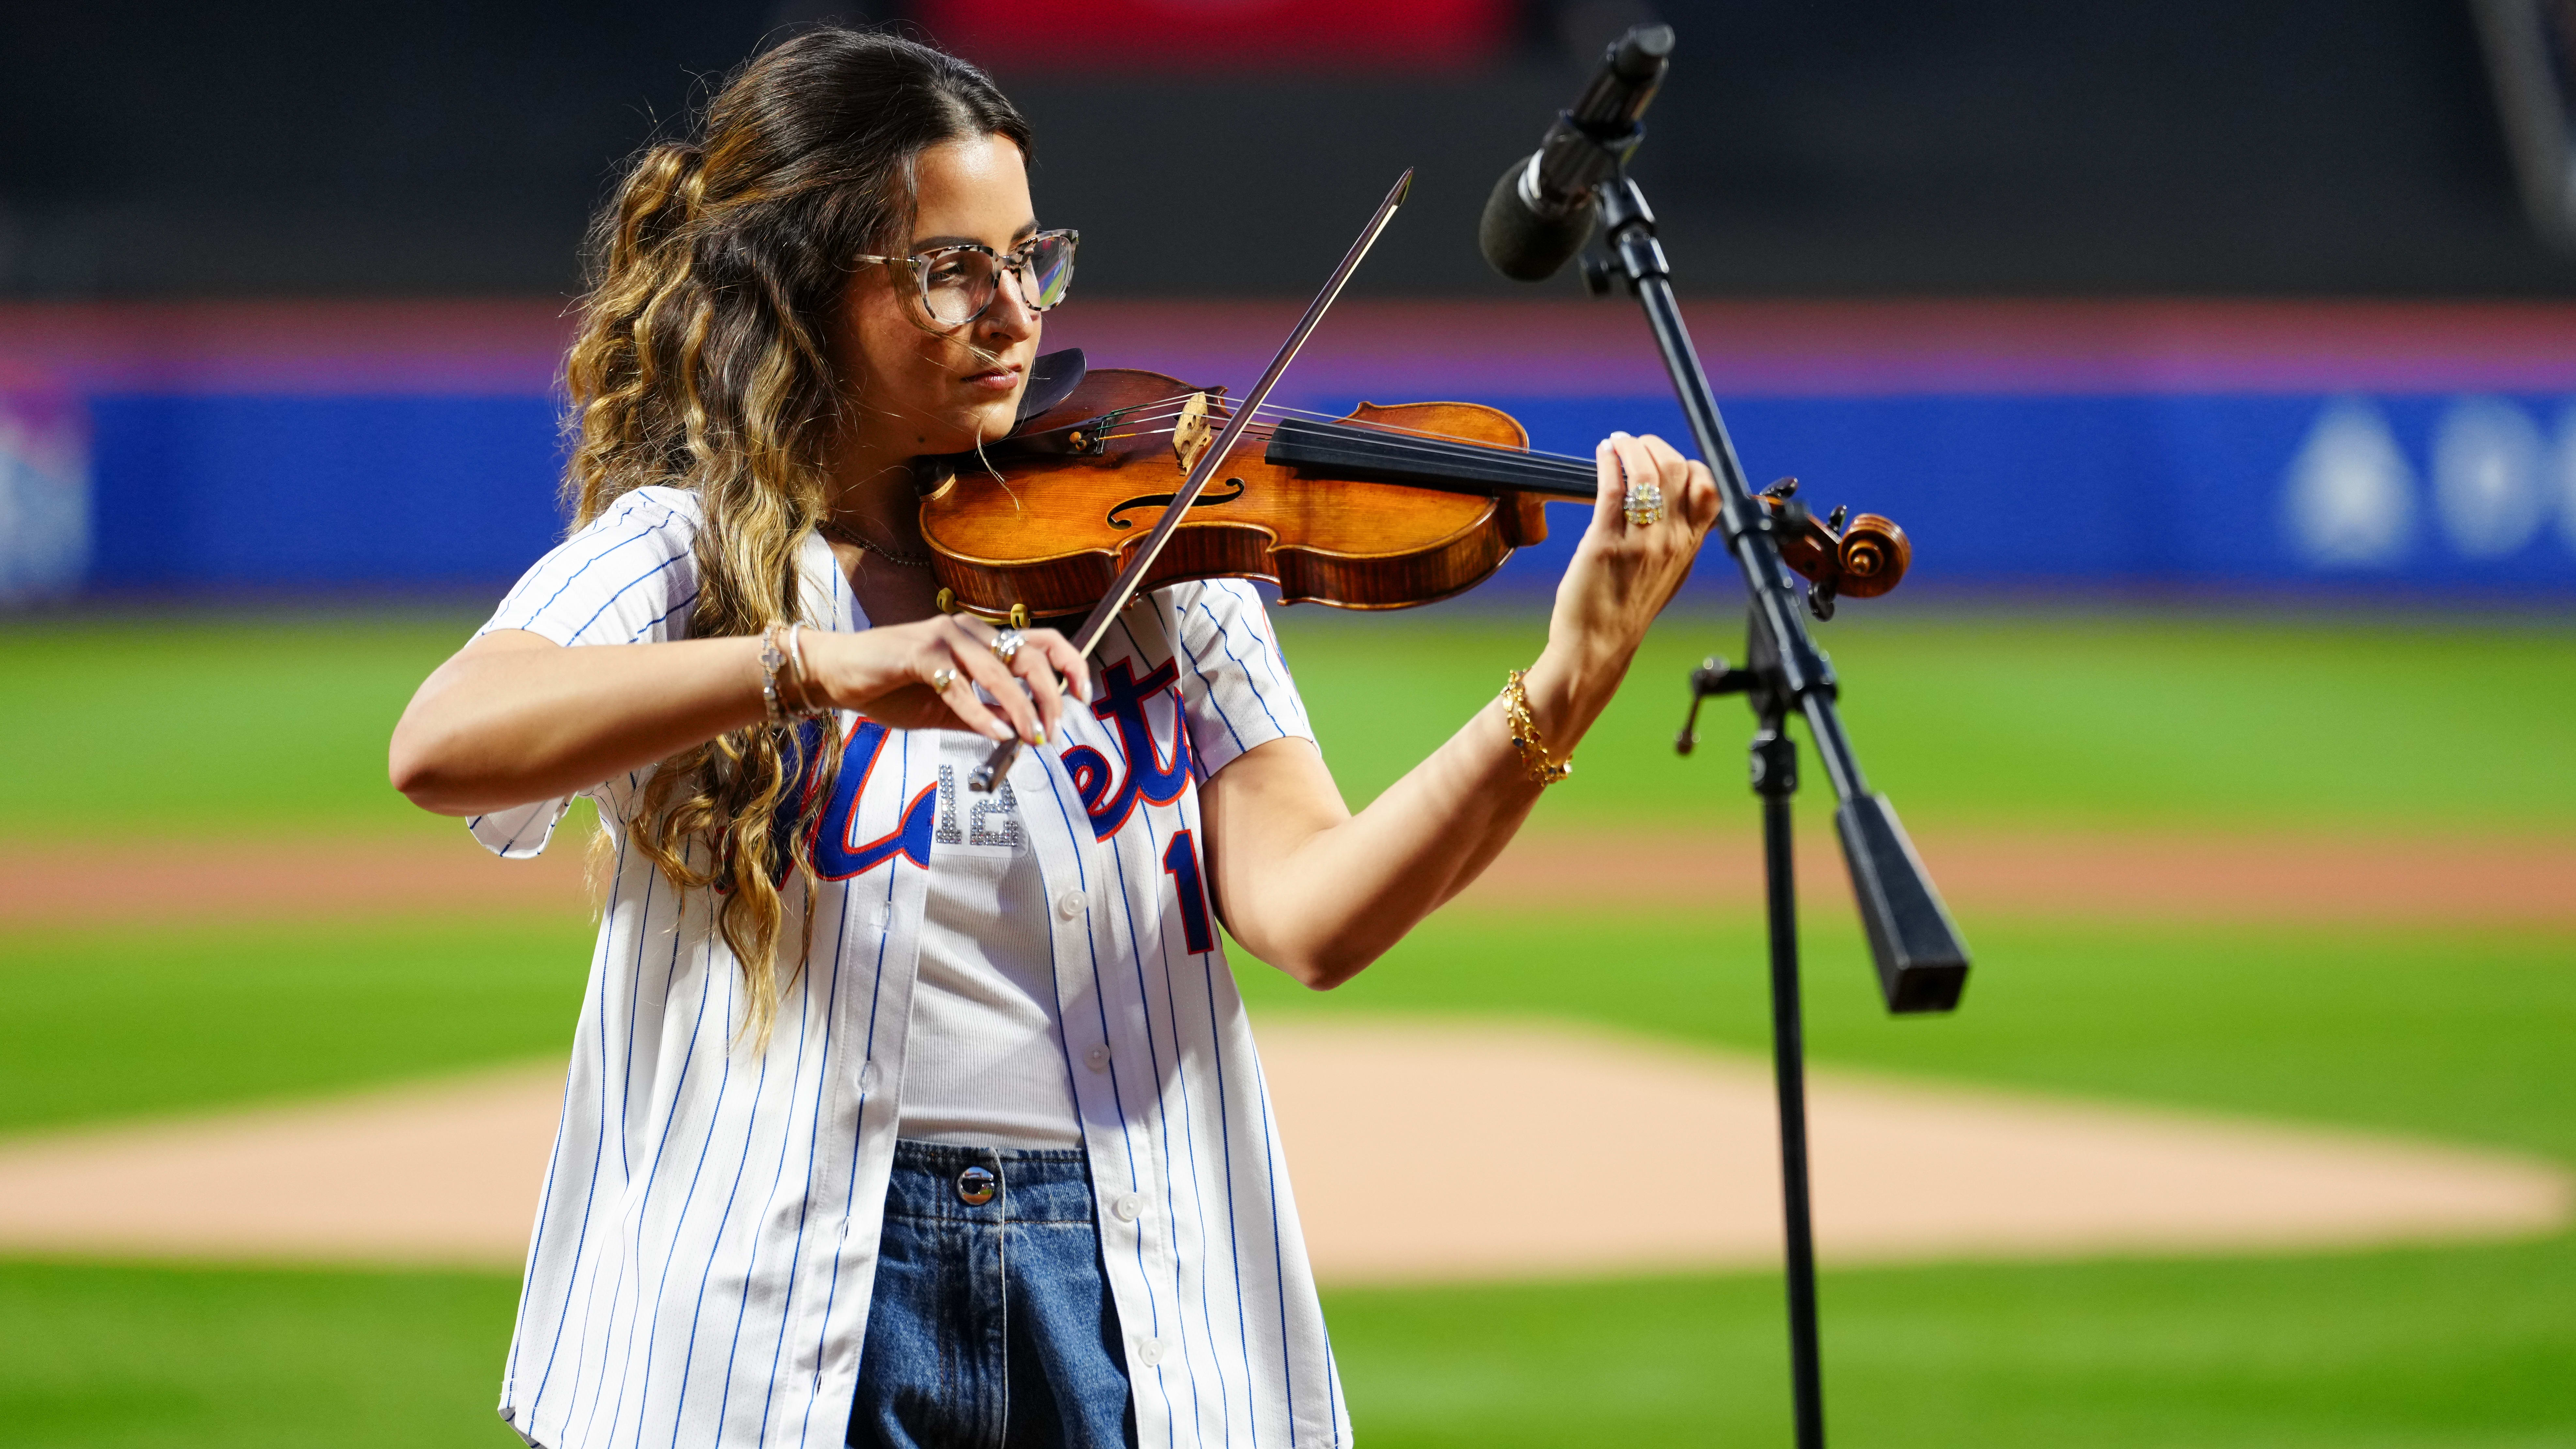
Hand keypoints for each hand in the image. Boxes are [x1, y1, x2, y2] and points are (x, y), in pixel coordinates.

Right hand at [798, 615, 1090, 744]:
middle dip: (1050, 696)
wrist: (837, 675)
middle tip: (1052, 731)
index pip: (1040, 641)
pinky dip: (980, 713)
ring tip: (1031, 737)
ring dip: (1021, 708)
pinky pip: (958, 685)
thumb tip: (1019, 733)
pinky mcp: (917, 653)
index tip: (1083, 696)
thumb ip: (984, 713)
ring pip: (999, 670)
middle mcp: (966, 630)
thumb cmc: (891, 688)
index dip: (1070, 664)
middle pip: (1028, 655)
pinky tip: (994, 733)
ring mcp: (942, 637)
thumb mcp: (948, 706)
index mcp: (979, 638)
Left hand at [1530, 430, 1719, 726]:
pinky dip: (1608, 462)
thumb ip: (1678, 539)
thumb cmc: (1626, 611)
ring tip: (1616, 443)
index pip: (1708, 489)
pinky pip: (1613, 488)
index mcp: (1689, 547)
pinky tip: (1603, 454)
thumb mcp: (1668, 574)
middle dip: (1654, 447)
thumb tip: (1674, 503)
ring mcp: (1640, 543)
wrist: (1597, 649)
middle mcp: (1671, 542)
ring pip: (1645, 474)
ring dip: (1630, 448)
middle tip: (1634, 443)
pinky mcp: (1605, 544)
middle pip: (1677, 471)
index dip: (1690, 464)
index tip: (1666, 458)